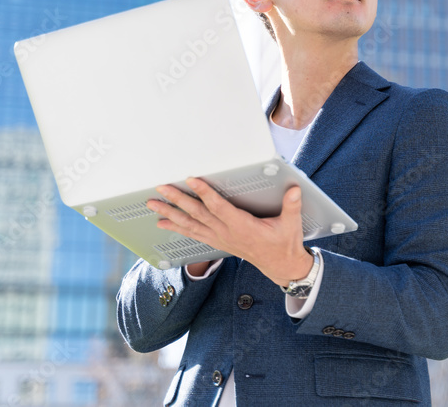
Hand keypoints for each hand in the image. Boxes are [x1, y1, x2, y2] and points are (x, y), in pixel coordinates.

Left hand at [147, 178, 313, 286]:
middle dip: (178, 201)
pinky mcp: (217, 242)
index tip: (192, 180)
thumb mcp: (291, 225)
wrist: (280, 266)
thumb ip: (292, 206)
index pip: (219, 207)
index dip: (205, 193)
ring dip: (170, 214)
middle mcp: (227, 233)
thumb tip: (294, 189)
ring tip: (153, 205)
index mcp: (242, 227)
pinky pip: (193, 234)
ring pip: (191, 225)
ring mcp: (220, 239)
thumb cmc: (284, 244)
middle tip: (161, 189)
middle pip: (198, 215)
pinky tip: (163, 223)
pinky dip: (176, 228)